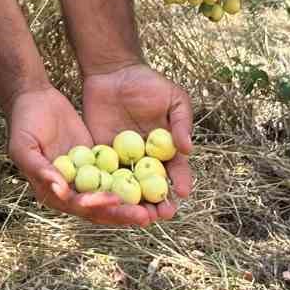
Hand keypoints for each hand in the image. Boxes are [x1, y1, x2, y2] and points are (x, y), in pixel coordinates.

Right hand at [6, 85, 159, 226]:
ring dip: (132, 204)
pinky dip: (132, 181)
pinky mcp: (97, 162)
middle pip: (100, 208)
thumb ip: (40, 169)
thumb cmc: (23, 122)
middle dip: (123, 214)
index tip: (116, 201)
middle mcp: (70, 191)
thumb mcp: (24, 146)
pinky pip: (116, 174)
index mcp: (52, 192)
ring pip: (111, 196)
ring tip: (156, 210)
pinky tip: (151, 183)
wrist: (34, 98)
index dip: (98, 206)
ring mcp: (85, 177)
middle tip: (148, 216)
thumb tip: (60, 189)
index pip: (78, 206)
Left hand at [82, 64, 193, 222]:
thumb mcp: (172, 98)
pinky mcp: (100, 158)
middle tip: (160, 215)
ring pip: (129, 190)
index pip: (176, 172)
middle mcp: (145, 161)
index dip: (181, 182)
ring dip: (134, 205)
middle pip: (153, 189)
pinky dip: (106, 190)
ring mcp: (122, 162)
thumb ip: (181, 122)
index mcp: (166, 151)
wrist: (113, 72)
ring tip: (138, 217)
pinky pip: (104, 177)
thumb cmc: (147, 83)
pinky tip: (108, 199)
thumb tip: (188, 149)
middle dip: (158, 205)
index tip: (183, 192)